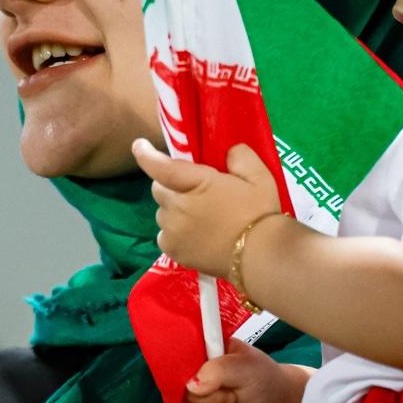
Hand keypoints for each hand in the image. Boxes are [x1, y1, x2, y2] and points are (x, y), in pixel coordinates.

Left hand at [132, 139, 281, 277]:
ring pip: (161, 213)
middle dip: (171, 185)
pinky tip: (194, 235)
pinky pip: (164, 235)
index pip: (160, 166)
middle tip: (194, 191)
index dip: (146, 154)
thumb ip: (239, 156)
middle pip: (159, 189)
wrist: (263, 257)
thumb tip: (227, 151)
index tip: (139, 145)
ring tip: (198, 217)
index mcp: (195, 184)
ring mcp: (173, 231)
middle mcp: (177, 207)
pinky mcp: (174, 252)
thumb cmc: (260, 214)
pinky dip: (173, 232)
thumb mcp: (259, 176)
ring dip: (173, 210)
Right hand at [178, 338, 306, 402]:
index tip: (209, 383)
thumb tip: (191, 387)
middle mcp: (189, 383)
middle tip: (234, 397)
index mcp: (197, 358)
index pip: (175, 364)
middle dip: (211, 400)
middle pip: (181, 396)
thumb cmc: (261, 380)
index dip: (188, 376)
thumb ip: (217, 369)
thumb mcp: (244, 365)